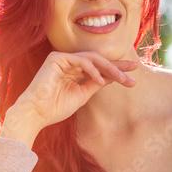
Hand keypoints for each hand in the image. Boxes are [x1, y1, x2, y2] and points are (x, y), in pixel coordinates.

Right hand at [0, 51, 138, 145]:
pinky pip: (81, 60)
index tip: (133, 75)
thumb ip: (95, 84)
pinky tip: (100, 80)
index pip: (99, 67)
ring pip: (93, 58)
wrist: (36, 113)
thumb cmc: (55, 107)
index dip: (117, 69)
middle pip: (99, 60)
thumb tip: (113, 78)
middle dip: (117, 66)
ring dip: (109, 67)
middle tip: (134, 70)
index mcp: (75, 71)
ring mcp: (63, 59)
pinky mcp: (57, 58)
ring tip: (122, 78)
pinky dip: (93, 70)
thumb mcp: (82, 95)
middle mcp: (69, 63)